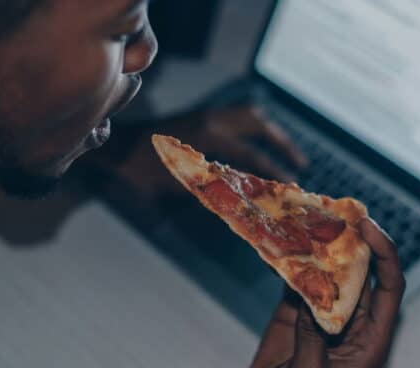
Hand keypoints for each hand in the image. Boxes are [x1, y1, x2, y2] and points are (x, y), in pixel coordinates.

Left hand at [105, 104, 307, 197]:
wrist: (118, 148)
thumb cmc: (143, 173)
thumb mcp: (178, 187)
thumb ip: (214, 191)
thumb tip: (245, 202)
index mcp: (207, 139)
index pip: (251, 156)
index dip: (274, 171)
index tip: (292, 183)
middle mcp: (211, 120)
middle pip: (259, 127)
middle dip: (282, 145)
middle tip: (300, 163)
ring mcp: (207, 113)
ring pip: (250, 114)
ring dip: (270, 131)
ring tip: (285, 149)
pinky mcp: (202, 113)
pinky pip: (236, 113)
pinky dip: (253, 124)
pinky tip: (260, 139)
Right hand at [249, 218, 404, 367]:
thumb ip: (314, 339)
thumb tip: (312, 298)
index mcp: (371, 341)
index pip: (390, 289)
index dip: (385, 255)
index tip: (367, 228)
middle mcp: (352, 324)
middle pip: (362, 273)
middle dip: (352, 240)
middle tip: (336, 212)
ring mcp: (322, 317)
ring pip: (329, 274)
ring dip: (321, 247)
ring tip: (309, 218)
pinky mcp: (294, 316)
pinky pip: (297, 283)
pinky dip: (290, 263)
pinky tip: (282, 244)